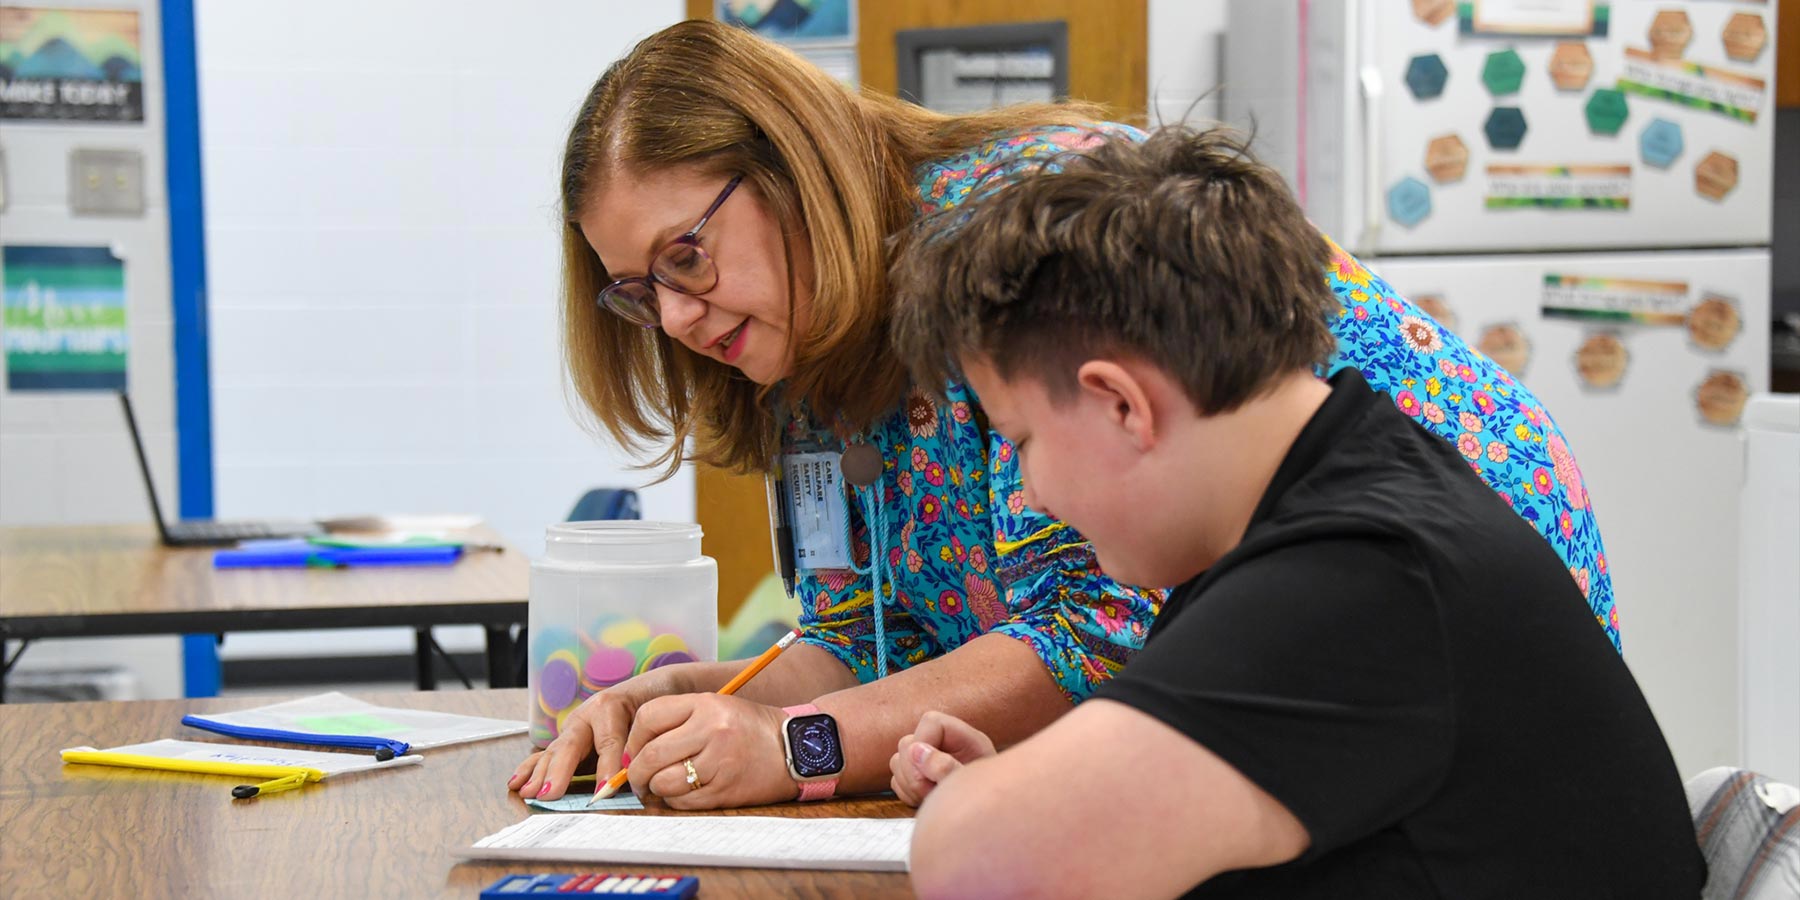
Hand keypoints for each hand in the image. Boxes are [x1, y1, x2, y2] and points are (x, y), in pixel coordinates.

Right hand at [508, 663, 694, 800]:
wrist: (648, 689)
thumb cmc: (653, 704)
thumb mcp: (654, 718)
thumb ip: (644, 743)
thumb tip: (637, 773)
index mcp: (610, 707)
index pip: (608, 741)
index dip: (607, 767)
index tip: (605, 790)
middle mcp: (586, 716)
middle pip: (571, 746)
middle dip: (560, 772)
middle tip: (551, 794)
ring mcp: (572, 729)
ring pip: (554, 752)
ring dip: (540, 775)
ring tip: (530, 793)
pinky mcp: (565, 741)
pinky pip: (544, 756)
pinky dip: (529, 770)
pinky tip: (516, 784)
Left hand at [622, 693, 797, 809]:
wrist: (797, 748)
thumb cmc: (751, 728)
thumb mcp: (717, 707)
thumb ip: (678, 720)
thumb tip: (633, 750)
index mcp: (706, 704)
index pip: (648, 718)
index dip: (634, 738)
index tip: (634, 751)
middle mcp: (711, 730)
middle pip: (651, 755)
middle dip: (637, 772)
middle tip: (638, 778)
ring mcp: (719, 762)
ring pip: (664, 782)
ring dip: (656, 788)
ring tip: (663, 785)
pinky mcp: (725, 790)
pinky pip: (683, 802)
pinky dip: (675, 801)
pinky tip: (684, 793)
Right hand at [889, 710, 995, 806]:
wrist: (989, 818)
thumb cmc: (987, 797)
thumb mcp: (971, 783)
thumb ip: (946, 767)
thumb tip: (917, 752)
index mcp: (960, 735)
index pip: (930, 722)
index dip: (923, 743)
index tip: (929, 772)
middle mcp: (940, 744)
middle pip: (907, 743)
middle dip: (914, 773)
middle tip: (933, 791)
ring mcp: (925, 760)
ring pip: (897, 762)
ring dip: (910, 785)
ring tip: (933, 798)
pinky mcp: (916, 776)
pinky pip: (896, 780)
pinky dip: (907, 793)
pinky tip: (926, 800)